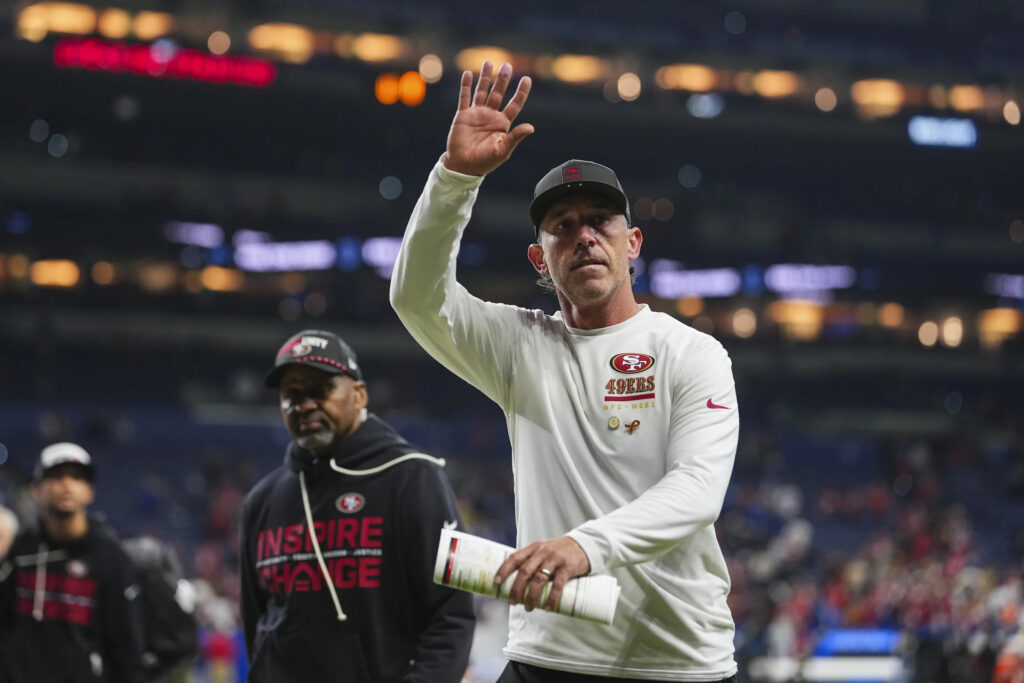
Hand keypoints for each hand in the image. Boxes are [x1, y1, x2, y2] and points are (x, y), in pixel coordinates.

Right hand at [444, 60, 533, 176]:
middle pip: (499, 93)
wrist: (464, 166)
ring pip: (482, 91)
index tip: (526, 79)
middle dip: (503, 79)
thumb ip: (516, 136)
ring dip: (485, 77)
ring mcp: (477, 114)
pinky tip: (467, 74)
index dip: (521, 92)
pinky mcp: (463, 115)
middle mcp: (491, 116)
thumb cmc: (485, 161)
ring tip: (488, 62)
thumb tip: (531, 127)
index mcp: (503, 124)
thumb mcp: (503, 149)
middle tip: (508, 65)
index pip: (515, 104)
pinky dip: (466, 85)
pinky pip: (464, 97)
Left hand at [494, 536, 590, 611]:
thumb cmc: (560, 552)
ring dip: (532, 596)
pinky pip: (557, 585)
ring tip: (528, 608)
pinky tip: (548, 608)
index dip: (504, 570)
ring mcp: (555, 559)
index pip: (515, 557)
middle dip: (516, 588)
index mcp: (534, 548)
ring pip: (539, 579)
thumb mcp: (544, 550)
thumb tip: (516, 582)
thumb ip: (532, 561)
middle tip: (513, 602)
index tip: (496, 582)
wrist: (584, 545)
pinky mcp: (568, 568)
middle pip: (524, 571)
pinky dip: (551, 598)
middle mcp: (543, 552)